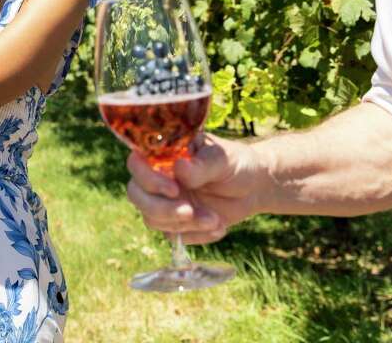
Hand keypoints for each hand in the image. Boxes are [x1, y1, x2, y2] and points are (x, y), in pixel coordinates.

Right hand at [126, 133, 268, 244]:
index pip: (136, 164)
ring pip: (152, 219)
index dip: (147, 178)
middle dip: (162, 208)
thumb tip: (179, 168)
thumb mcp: (222, 159)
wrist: (254, 187)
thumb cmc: (236, 163)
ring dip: (184, 224)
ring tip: (215, 219)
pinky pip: (173, 236)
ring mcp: (164, 201)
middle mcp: (158, 177)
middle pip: (137, 195)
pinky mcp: (175, 223)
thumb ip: (201, 166)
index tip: (175, 189)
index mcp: (164, 155)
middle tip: (190, 212)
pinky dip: (196, 235)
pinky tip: (218, 226)